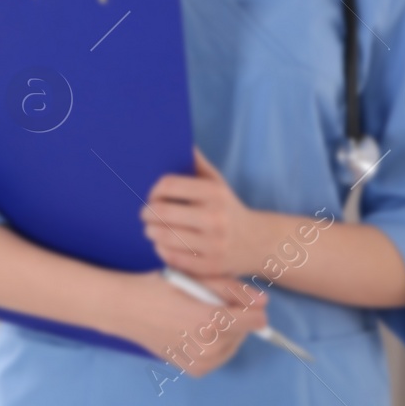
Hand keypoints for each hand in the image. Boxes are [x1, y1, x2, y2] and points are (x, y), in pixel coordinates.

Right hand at [115, 271, 268, 376]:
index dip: (249, 306)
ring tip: (200, 316)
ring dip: (226, 331)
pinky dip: (214, 345)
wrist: (126, 309)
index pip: (256, 320)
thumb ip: (232, 289)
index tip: (235, 298)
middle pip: (244, 331)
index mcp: (212, 321)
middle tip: (207, 303)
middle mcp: (210, 347)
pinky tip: (195, 332)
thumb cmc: (159, 287)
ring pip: (233, 345)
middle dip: (235, 317)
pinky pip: (219, 357)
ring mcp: (202, 362)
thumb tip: (264, 301)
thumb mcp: (196, 279)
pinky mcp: (195, 370)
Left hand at [142, 148, 265, 277]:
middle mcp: (215, 218)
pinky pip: (172, 257)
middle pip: (162, 211)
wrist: (259, 242)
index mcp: (214, 193)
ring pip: (164, 236)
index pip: (168, 185)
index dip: (153, 189)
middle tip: (145, 214)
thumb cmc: (228, 208)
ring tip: (151, 228)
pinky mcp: (210, 266)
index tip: (152, 195)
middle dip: (147, 212)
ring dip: (151, 231)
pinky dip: (161, 250)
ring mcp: (213, 244)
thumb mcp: (218, 183)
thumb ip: (197, 163)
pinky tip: (162, 244)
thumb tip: (179, 139)